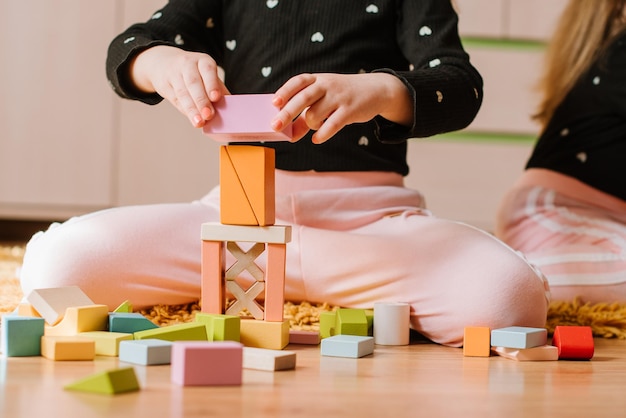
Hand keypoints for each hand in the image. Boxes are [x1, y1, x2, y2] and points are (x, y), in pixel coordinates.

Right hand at [129, 46, 229, 127]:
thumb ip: (218, 89)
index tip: (216, 97)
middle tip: (208, 115)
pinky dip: (185, 111)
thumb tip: (232, 109)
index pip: (207, 70)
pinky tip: (192, 118)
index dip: (211, 84)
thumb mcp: (207, 74)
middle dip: (201, 100)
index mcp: (202, 61)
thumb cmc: (194, 72)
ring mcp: (174, 74)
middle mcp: (187, 65)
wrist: (164, 63)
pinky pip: (176, 100)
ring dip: (192, 110)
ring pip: (183, 93)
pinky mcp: (165, 85)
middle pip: (194, 83)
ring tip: (199, 122)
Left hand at [271, 73, 412, 142]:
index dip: (285, 91)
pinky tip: (317, 139)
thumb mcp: (324, 99)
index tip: (274, 103)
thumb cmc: (342, 96)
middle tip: (275, 127)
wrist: (376, 90)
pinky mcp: (350, 110)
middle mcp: (327, 85)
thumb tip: (289, 135)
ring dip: (310, 125)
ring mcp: (339, 97)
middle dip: (287, 113)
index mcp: (318, 79)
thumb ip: (305, 115)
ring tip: (315, 126)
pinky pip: (332, 125)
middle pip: (303, 98)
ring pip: (315, 114)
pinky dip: (322, 134)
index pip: (298, 82)